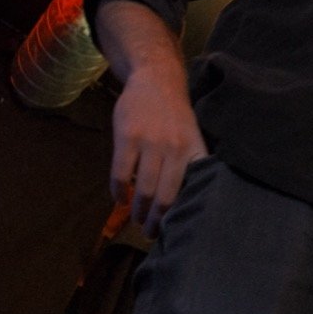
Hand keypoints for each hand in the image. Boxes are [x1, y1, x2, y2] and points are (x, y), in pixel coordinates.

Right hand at [110, 63, 207, 237]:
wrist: (156, 80)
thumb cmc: (175, 116)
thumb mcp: (191, 137)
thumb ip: (189, 164)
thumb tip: (185, 202)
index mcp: (193, 151)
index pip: (190, 190)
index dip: (182, 214)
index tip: (176, 230)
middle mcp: (175, 148)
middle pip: (165, 196)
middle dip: (157, 220)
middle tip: (150, 233)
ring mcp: (150, 142)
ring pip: (144, 189)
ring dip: (138, 210)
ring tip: (136, 220)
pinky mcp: (127, 137)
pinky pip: (121, 173)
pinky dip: (119, 191)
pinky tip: (119, 199)